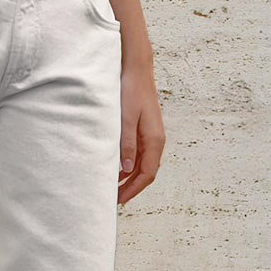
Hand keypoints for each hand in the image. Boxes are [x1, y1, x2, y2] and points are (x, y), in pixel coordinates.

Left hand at [117, 63, 165, 204]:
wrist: (136, 70)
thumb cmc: (131, 91)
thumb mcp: (125, 119)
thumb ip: (126, 144)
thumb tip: (127, 170)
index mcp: (154, 140)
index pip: (147, 174)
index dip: (134, 189)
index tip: (120, 200)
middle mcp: (156, 141)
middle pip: (146, 173)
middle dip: (132, 188)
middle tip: (114, 199)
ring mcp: (151, 136)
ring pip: (143, 165)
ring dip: (130, 178)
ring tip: (113, 188)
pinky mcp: (144, 131)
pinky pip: (139, 156)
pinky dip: (129, 167)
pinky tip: (117, 170)